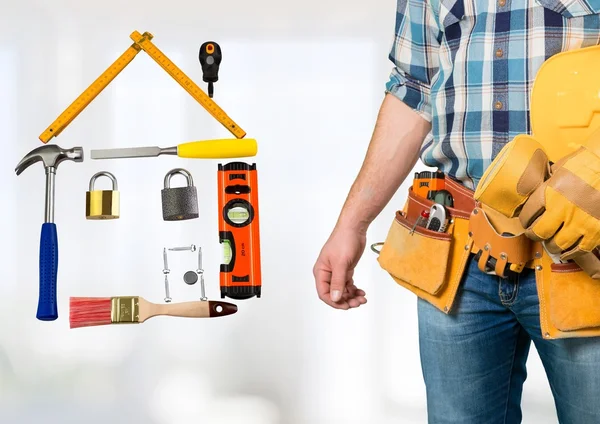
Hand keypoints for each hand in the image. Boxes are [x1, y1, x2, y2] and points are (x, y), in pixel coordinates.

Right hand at [313, 226, 367, 309]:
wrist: (354, 229)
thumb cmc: (343, 241)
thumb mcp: (341, 263)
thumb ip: (338, 282)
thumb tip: (335, 298)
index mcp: (321, 272)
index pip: (324, 293)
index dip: (334, 302)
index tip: (346, 305)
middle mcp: (327, 274)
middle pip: (334, 294)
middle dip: (346, 300)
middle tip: (358, 302)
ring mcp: (336, 272)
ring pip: (342, 291)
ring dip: (352, 296)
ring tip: (362, 298)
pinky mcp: (345, 270)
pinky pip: (348, 285)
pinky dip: (354, 290)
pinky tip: (361, 292)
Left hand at [519, 138, 599, 259]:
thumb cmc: (588, 163)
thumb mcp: (562, 167)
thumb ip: (548, 181)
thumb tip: (537, 188)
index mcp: (551, 192)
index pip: (528, 214)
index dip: (524, 220)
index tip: (526, 221)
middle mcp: (563, 209)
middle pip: (539, 232)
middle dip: (534, 234)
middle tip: (535, 233)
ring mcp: (580, 221)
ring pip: (557, 244)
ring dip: (552, 244)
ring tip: (551, 241)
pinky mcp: (596, 231)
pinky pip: (579, 250)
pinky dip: (571, 252)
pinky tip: (567, 249)